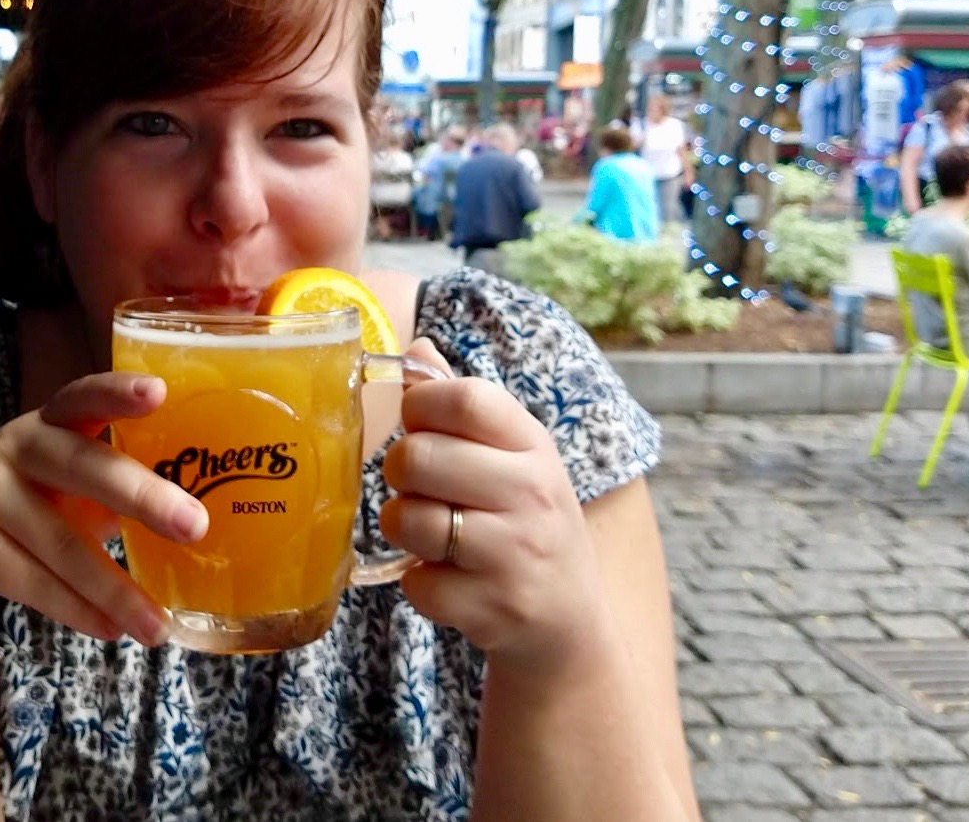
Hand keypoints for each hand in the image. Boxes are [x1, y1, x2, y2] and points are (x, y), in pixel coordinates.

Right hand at [0, 372, 207, 646]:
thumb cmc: (20, 516)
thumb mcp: (63, 492)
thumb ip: (114, 492)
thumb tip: (195, 522)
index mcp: (48, 424)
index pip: (84, 396)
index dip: (118, 391)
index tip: (159, 392)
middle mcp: (14, 446)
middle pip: (84, 467)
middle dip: (143, 497)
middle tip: (196, 527)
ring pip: (63, 543)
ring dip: (116, 590)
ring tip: (157, 626)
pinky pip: (34, 582)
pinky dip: (79, 610)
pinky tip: (112, 630)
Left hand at [379, 341, 607, 673]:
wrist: (570, 619)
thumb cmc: (526, 520)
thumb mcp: (513, 456)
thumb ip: (463, 404)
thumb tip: (417, 348)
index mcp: (532, 444)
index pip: (464, 399)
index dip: (421, 405)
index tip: (416, 423)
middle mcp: (531, 493)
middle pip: (420, 457)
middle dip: (398, 470)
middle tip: (415, 485)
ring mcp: (515, 554)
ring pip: (410, 520)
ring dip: (402, 526)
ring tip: (427, 531)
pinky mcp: (495, 609)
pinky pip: (417, 583)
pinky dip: (419, 583)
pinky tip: (447, 578)